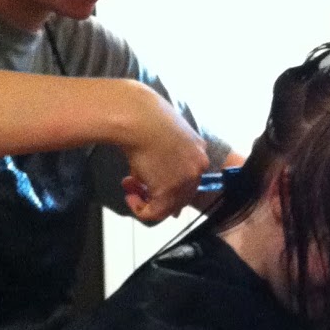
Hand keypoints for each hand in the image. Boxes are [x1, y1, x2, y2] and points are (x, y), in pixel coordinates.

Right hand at [118, 85, 209, 222]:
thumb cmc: (145, 118)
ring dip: (146, 201)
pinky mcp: (170, 191)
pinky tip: (130, 197)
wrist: (137, 117)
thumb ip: (166, 157)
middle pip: (181, 193)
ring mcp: (186, 179)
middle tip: (134, 186)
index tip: (148, 184)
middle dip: (155, 194)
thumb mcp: (163, 135)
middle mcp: (198, 166)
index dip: (168, 186)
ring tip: (130, 189)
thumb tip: (152, 178)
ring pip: (169, 205)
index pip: (189, 178)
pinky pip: (155, 212)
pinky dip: (140, 209)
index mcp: (200, 150)